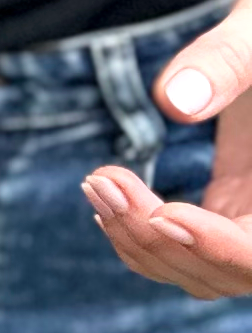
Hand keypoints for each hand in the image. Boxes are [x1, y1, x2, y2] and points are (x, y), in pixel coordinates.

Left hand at [83, 0, 251, 295]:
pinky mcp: (235, 210)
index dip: (221, 247)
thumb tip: (174, 101)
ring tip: (97, 184)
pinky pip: (190, 249)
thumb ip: (229, 60)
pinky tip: (108, 198)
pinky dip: (144, 237)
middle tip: (102, 182)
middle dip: (159, 239)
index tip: (164, 213)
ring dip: (140, 240)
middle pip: (228, 273)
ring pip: (202, 272)